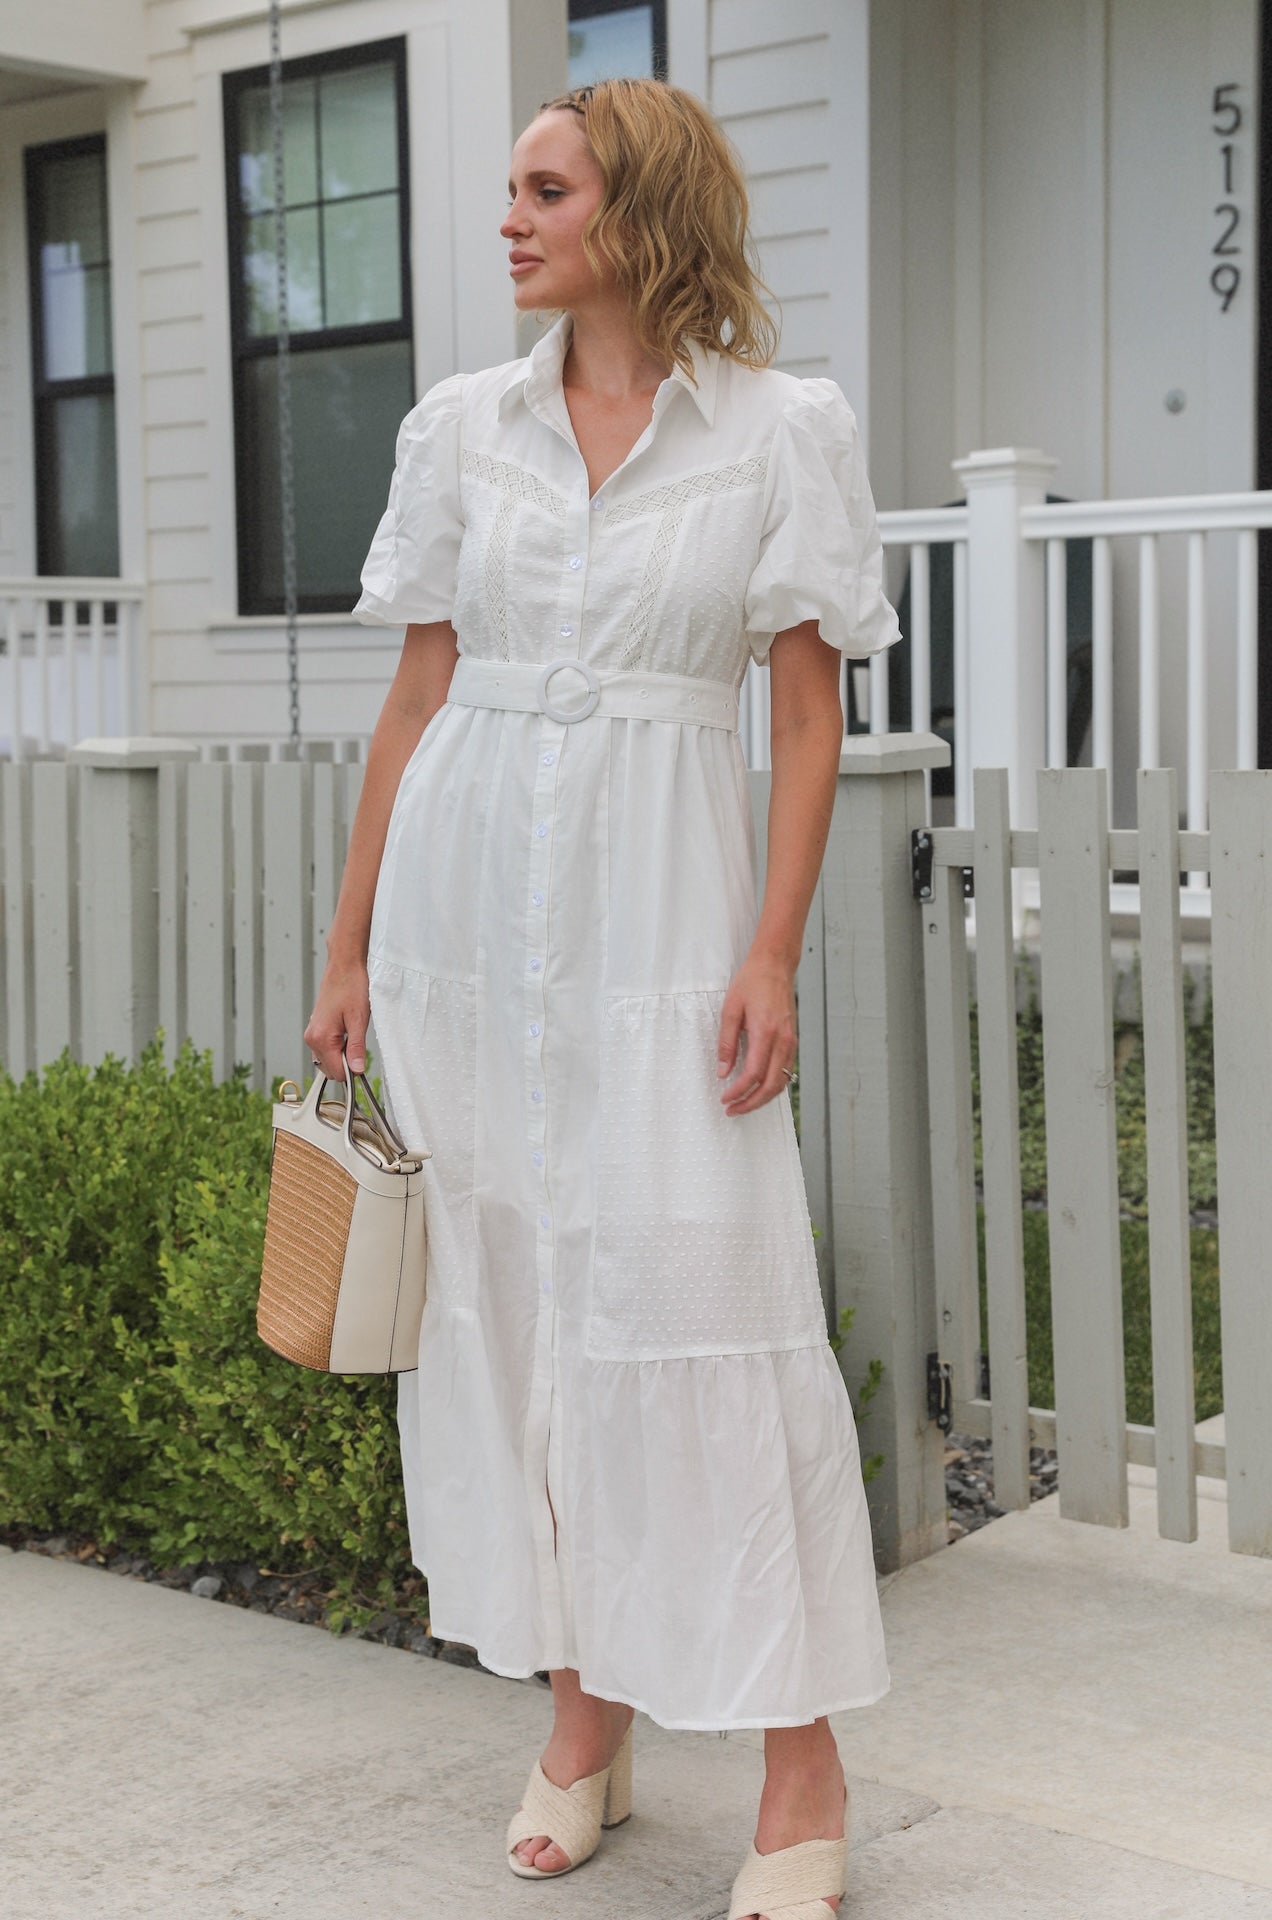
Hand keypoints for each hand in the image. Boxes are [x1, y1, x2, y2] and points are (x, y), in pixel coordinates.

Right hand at [304, 956, 369, 1079]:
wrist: (344, 968)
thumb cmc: (351, 988)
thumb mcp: (359, 1020)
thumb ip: (356, 1047)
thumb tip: (357, 1069)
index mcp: (321, 1038)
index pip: (337, 1072)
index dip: (353, 1071)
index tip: (364, 1062)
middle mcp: (312, 1039)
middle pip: (330, 1070)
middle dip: (347, 1064)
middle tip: (359, 1044)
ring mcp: (312, 1034)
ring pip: (327, 1061)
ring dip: (342, 1056)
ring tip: (352, 1035)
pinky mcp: (315, 1030)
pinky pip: (325, 1050)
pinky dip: (337, 1049)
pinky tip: (346, 1034)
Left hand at [716, 951, 797, 1115]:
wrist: (775, 966)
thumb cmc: (752, 983)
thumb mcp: (730, 1010)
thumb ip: (727, 1043)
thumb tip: (723, 1071)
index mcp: (766, 1032)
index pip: (753, 1074)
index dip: (738, 1091)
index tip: (724, 1098)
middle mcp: (783, 1041)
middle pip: (770, 1085)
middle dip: (751, 1103)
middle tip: (733, 1110)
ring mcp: (791, 1043)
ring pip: (781, 1082)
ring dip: (762, 1098)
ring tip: (743, 1104)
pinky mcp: (792, 1042)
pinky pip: (785, 1072)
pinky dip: (772, 1086)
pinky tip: (757, 1088)